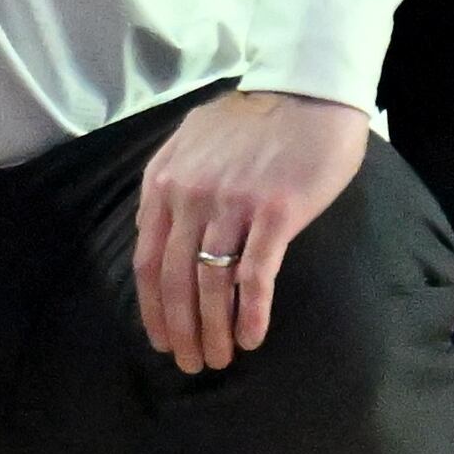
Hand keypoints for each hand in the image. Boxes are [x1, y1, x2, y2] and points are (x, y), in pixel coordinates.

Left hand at [131, 89, 371, 375]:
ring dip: (214, 330)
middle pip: (175, 280)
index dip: (152, 308)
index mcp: (164, 183)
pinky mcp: (274, 212)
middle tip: (191, 363)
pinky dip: (251, 313)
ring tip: (221, 358)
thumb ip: (170, 186)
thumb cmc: (252, 120)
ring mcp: (231, 205)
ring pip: (211, 284)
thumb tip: (155, 230)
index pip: (147, 260)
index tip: (160, 339)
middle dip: (180, 330)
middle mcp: (190, 196)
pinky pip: (255, 275)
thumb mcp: (190, 143)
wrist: (307, 91)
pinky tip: (252, 337)